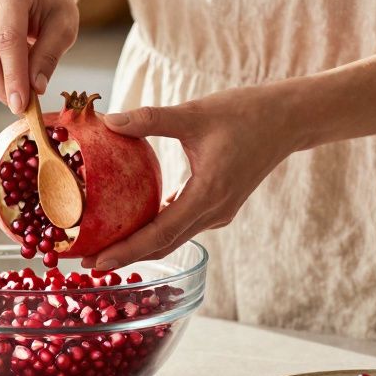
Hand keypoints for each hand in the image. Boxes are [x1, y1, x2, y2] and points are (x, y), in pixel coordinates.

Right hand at [0, 0, 79, 113]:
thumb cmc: (51, 8)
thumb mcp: (64, 27)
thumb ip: (49, 56)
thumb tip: (35, 87)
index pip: (7, 39)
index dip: (14, 76)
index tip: (21, 104)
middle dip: (1, 86)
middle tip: (19, 106)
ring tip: (18, 85)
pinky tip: (4, 73)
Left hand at [81, 86, 302, 269]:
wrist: (289, 119)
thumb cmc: (245, 113)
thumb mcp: (194, 113)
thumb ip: (150, 119)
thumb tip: (108, 121)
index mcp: (208, 195)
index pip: (160, 233)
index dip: (126, 250)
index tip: (96, 261)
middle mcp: (214, 212)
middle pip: (163, 244)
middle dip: (126, 256)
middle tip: (87, 261)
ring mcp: (218, 211)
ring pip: (173, 237)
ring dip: (140, 245)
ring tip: (104, 246)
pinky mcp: (218, 204)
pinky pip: (182, 223)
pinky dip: (157, 227)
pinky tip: (132, 220)